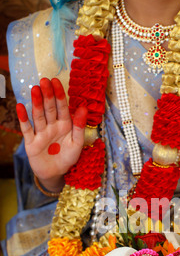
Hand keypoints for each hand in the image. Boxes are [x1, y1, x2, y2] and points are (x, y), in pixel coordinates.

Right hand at [16, 77, 87, 191]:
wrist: (55, 174)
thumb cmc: (67, 157)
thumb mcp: (77, 143)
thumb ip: (80, 127)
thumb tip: (84, 108)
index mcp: (65, 125)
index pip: (62, 107)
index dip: (59, 95)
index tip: (56, 81)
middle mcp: (52, 126)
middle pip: (49, 109)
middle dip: (47, 95)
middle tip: (44, 81)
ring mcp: (41, 133)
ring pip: (39, 116)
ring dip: (37, 103)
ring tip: (35, 89)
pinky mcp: (31, 142)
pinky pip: (27, 129)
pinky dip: (23, 119)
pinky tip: (20, 107)